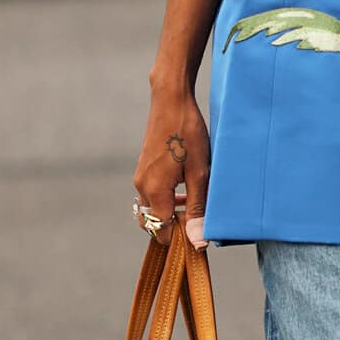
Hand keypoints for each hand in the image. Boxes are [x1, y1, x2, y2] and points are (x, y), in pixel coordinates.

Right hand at [133, 87, 210, 247]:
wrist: (171, 100)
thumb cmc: (188, 133)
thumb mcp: (199, 173)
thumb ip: (196, 207)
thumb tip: (197, 239)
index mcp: (154, 190)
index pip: (161, 231)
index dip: (179, 238)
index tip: (198, 235)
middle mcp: (142, 186)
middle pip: (152, 223)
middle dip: (173, 228)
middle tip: (197, 220)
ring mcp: (140, 177)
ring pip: (152, 209)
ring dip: (170, 213)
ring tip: (195, 206)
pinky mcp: (143, 169)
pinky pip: (151, 195)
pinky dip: (166, 200)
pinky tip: (185, 191)